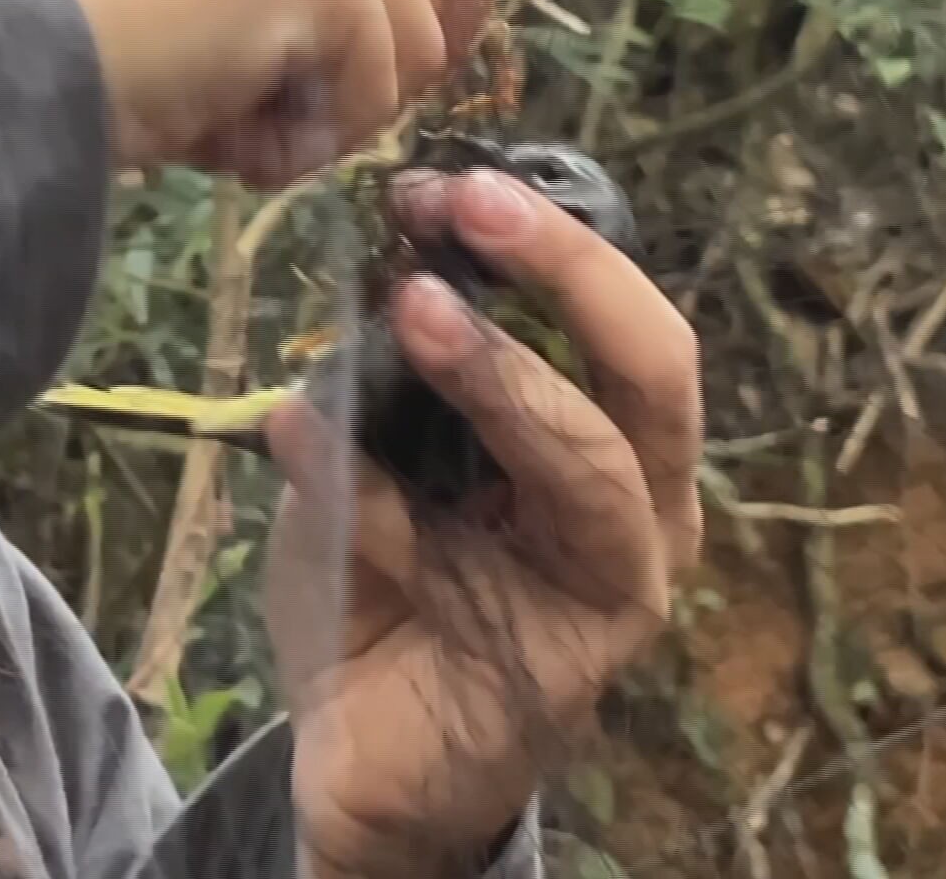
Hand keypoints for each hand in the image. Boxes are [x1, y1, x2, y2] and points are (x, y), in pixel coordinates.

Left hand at [262, 168, 704, 877]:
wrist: (362, 759)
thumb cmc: (391, 590)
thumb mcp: (386, 460)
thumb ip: (396, 381)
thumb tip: (387, 264)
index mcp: (611, 446)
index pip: (623, 324)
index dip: (555, 244)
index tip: (450, 185)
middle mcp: (638, 513)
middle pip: (654, 374)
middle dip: (570, 276)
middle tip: (472, 208)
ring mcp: (611, 594)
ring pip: (595, 468)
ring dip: (507, 379)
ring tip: (420, 311)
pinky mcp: (556, 670)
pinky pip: (462, 565)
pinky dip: (367, 498)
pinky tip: (291, 441)